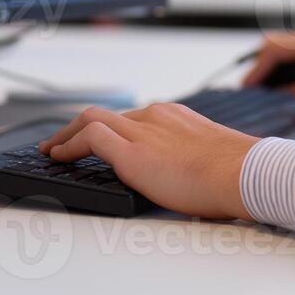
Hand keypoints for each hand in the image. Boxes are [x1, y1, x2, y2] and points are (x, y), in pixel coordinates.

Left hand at [39, 104, 259, 219]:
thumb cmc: (235, 172)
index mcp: (176, 117)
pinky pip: (90, 138)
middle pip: (107, 113)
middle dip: (79, 125)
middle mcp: (156, 117)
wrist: (241, 171)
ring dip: (67, 134)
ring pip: (91, 118)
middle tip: (63, 140)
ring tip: (53, 149)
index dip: (111, 128)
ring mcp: (142, 131)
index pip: (132, 117)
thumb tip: (192, 181)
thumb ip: (193, 160)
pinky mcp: (132, 151)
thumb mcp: (210, 157)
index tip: (100, 138)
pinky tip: (59, 156)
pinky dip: (69, 145)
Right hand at [242, 29, 294, 109]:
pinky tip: (289, 82)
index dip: (256, 69)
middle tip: (252, 88)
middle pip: (276, 42)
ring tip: (266, 87)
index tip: (247, 89)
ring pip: (288, 45)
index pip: (273, 49)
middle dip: (260, 63)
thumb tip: (280, 95)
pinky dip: (289, 62)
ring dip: (274, 62)